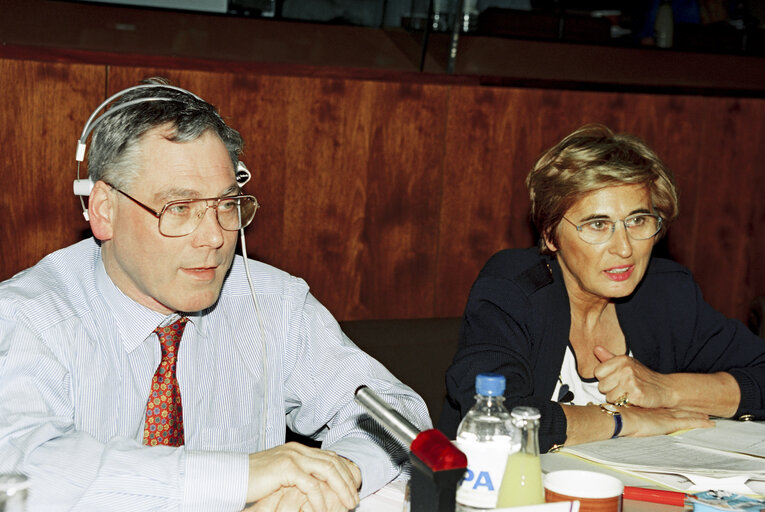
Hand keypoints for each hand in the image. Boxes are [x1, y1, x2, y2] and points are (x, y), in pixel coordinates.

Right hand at [245, 442, 360, 511]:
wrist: (231, 477)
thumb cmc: (253, 480)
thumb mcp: (280, 476)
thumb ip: (298, 476)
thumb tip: (315, 487)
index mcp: (298, 450)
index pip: (330, 456)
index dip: (345, 471)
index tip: (353, 487)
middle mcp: (297, 450)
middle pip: (333, 461)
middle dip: (348, 480)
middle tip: (355, 497)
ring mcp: (292, 457)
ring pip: (328, 470)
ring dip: (341, 488)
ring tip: (348, 503)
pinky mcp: (285, 468)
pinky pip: (310, 484)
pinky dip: (320, 498)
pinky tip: (323, 509)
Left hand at [593, 346, 674, 407]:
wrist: (664, 389)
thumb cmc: (642, 376)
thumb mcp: (627, 364)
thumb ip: (609, 357)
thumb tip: (596, 348)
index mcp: (621, 359)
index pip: (598, 372)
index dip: (605, 378)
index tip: (616, 379)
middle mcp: (626, 369)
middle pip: (601, 385)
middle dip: (610, 389)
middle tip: (624, 388)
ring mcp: (631, 381)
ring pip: (608, 396)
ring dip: (617, 398)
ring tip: (628, 393)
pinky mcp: (636, 395)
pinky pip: (618, 403)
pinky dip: (624, 404)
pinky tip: (633, 399)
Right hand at [618, 405, 712, 437]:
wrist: (619, 419)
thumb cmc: (616, 416)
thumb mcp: (621, 412)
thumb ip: (624, 411)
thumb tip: (617, 411)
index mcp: (649, 408)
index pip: (666, 405)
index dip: (674, 403)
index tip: (681, 403)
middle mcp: (659, 410)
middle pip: (678, 408)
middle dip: (688, 407)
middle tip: (699, 407)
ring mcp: (666, 416)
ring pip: (687, 414)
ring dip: (697, 414)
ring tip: (708, 415)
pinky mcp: (670, 423)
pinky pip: (689, 423)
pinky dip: (700, 423)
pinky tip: (709, 424)